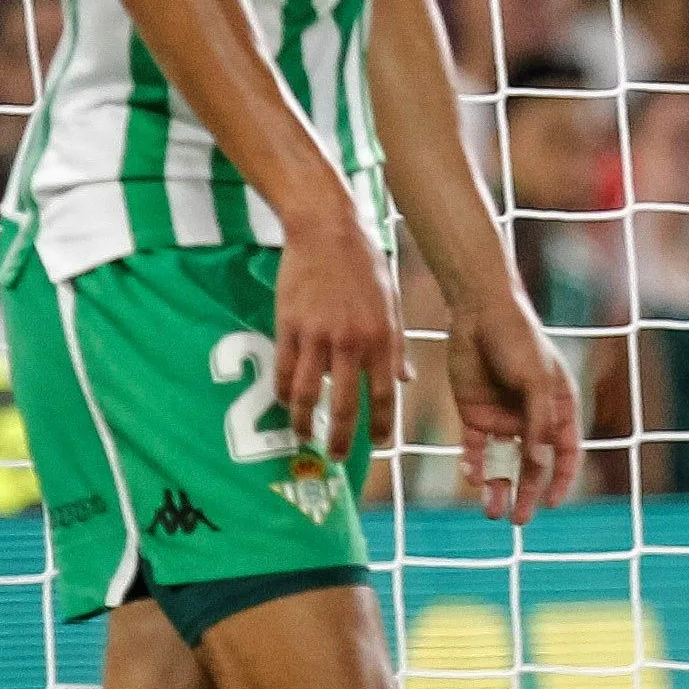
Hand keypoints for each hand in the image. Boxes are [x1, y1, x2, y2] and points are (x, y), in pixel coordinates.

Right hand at [272, 210, 400, 454]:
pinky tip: (286, 402)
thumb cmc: (365, 267)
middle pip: (345, 404)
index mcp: (381, 338)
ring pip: (308, 393)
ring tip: (304, 436)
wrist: (328, 231)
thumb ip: (397, 347)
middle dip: (341, 437)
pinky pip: (284, 370)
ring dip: (305, 421)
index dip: (380, 425)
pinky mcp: (288, 326)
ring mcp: (317, 335)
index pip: (384, 395)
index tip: (378, 445)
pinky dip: (284, 392)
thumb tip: (405, 382)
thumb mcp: (392, 305)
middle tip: (336, 456)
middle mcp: (351, 342)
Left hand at [444, 289, 583, 522]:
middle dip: (527, 493)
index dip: (561, 478)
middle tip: (519, 520)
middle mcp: (532, 417)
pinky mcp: (473, 414)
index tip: (551, 502)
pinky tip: (471, 480)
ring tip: (492, 513)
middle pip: (533, 464)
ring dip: (499, 488)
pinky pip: (473, 449)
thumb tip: (539, 463)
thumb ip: (537, 422)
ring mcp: (503, 417)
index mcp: (558, 407)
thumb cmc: (518, 341)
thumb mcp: (534, 381)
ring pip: (502, 463)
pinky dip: (472, 466)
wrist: (478, 313)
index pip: (566, 451)